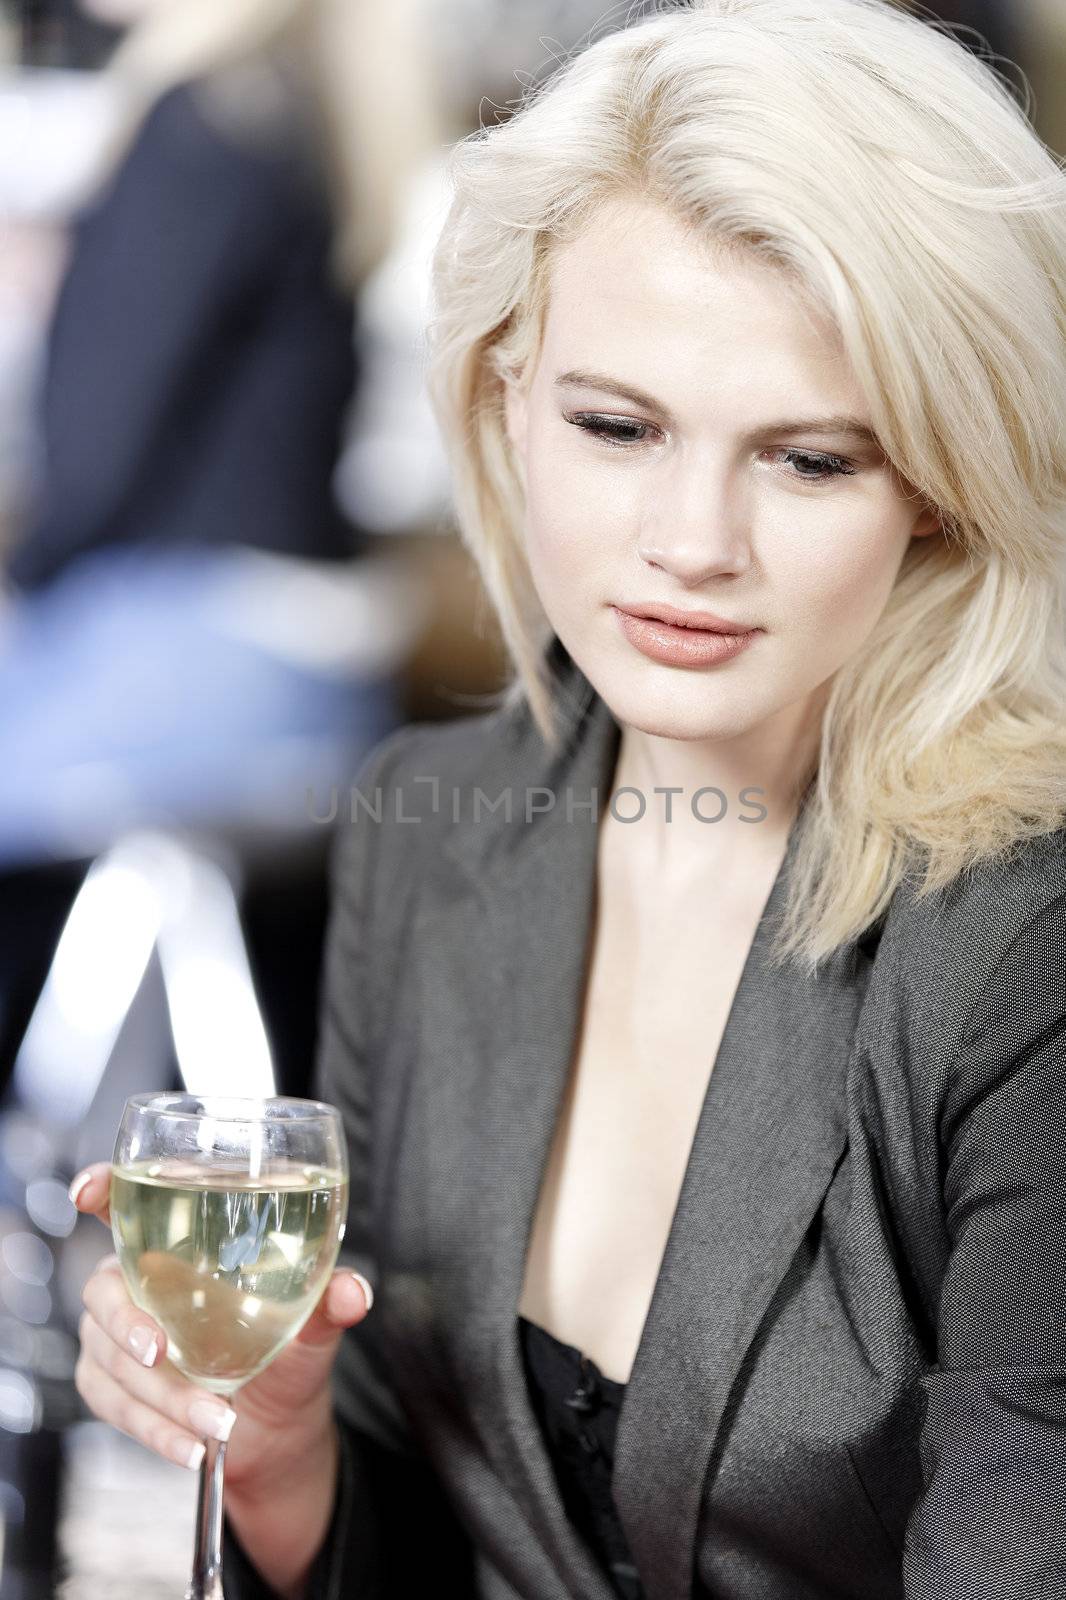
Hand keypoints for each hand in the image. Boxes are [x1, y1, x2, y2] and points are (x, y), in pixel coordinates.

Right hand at [69, 1162, 371, 1489]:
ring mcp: (114, 1337)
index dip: (102, 1190)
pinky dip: (155, 1431)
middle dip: (126, 1324)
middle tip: (161, 1354)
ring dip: (163, 1397)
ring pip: (110, 1360)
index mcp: (179, 1247)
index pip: (126, 1205)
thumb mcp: (313, 1327)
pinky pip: (115, 1407)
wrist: (277, 1428)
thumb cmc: (288, 1353)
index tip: (88, 1191)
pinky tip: (192, 1447)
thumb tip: (353, 1292)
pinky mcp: (109, 1386)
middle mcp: (137, 1284)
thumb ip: (328, 1304)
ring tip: (218, 1421)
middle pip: (102, 1291)